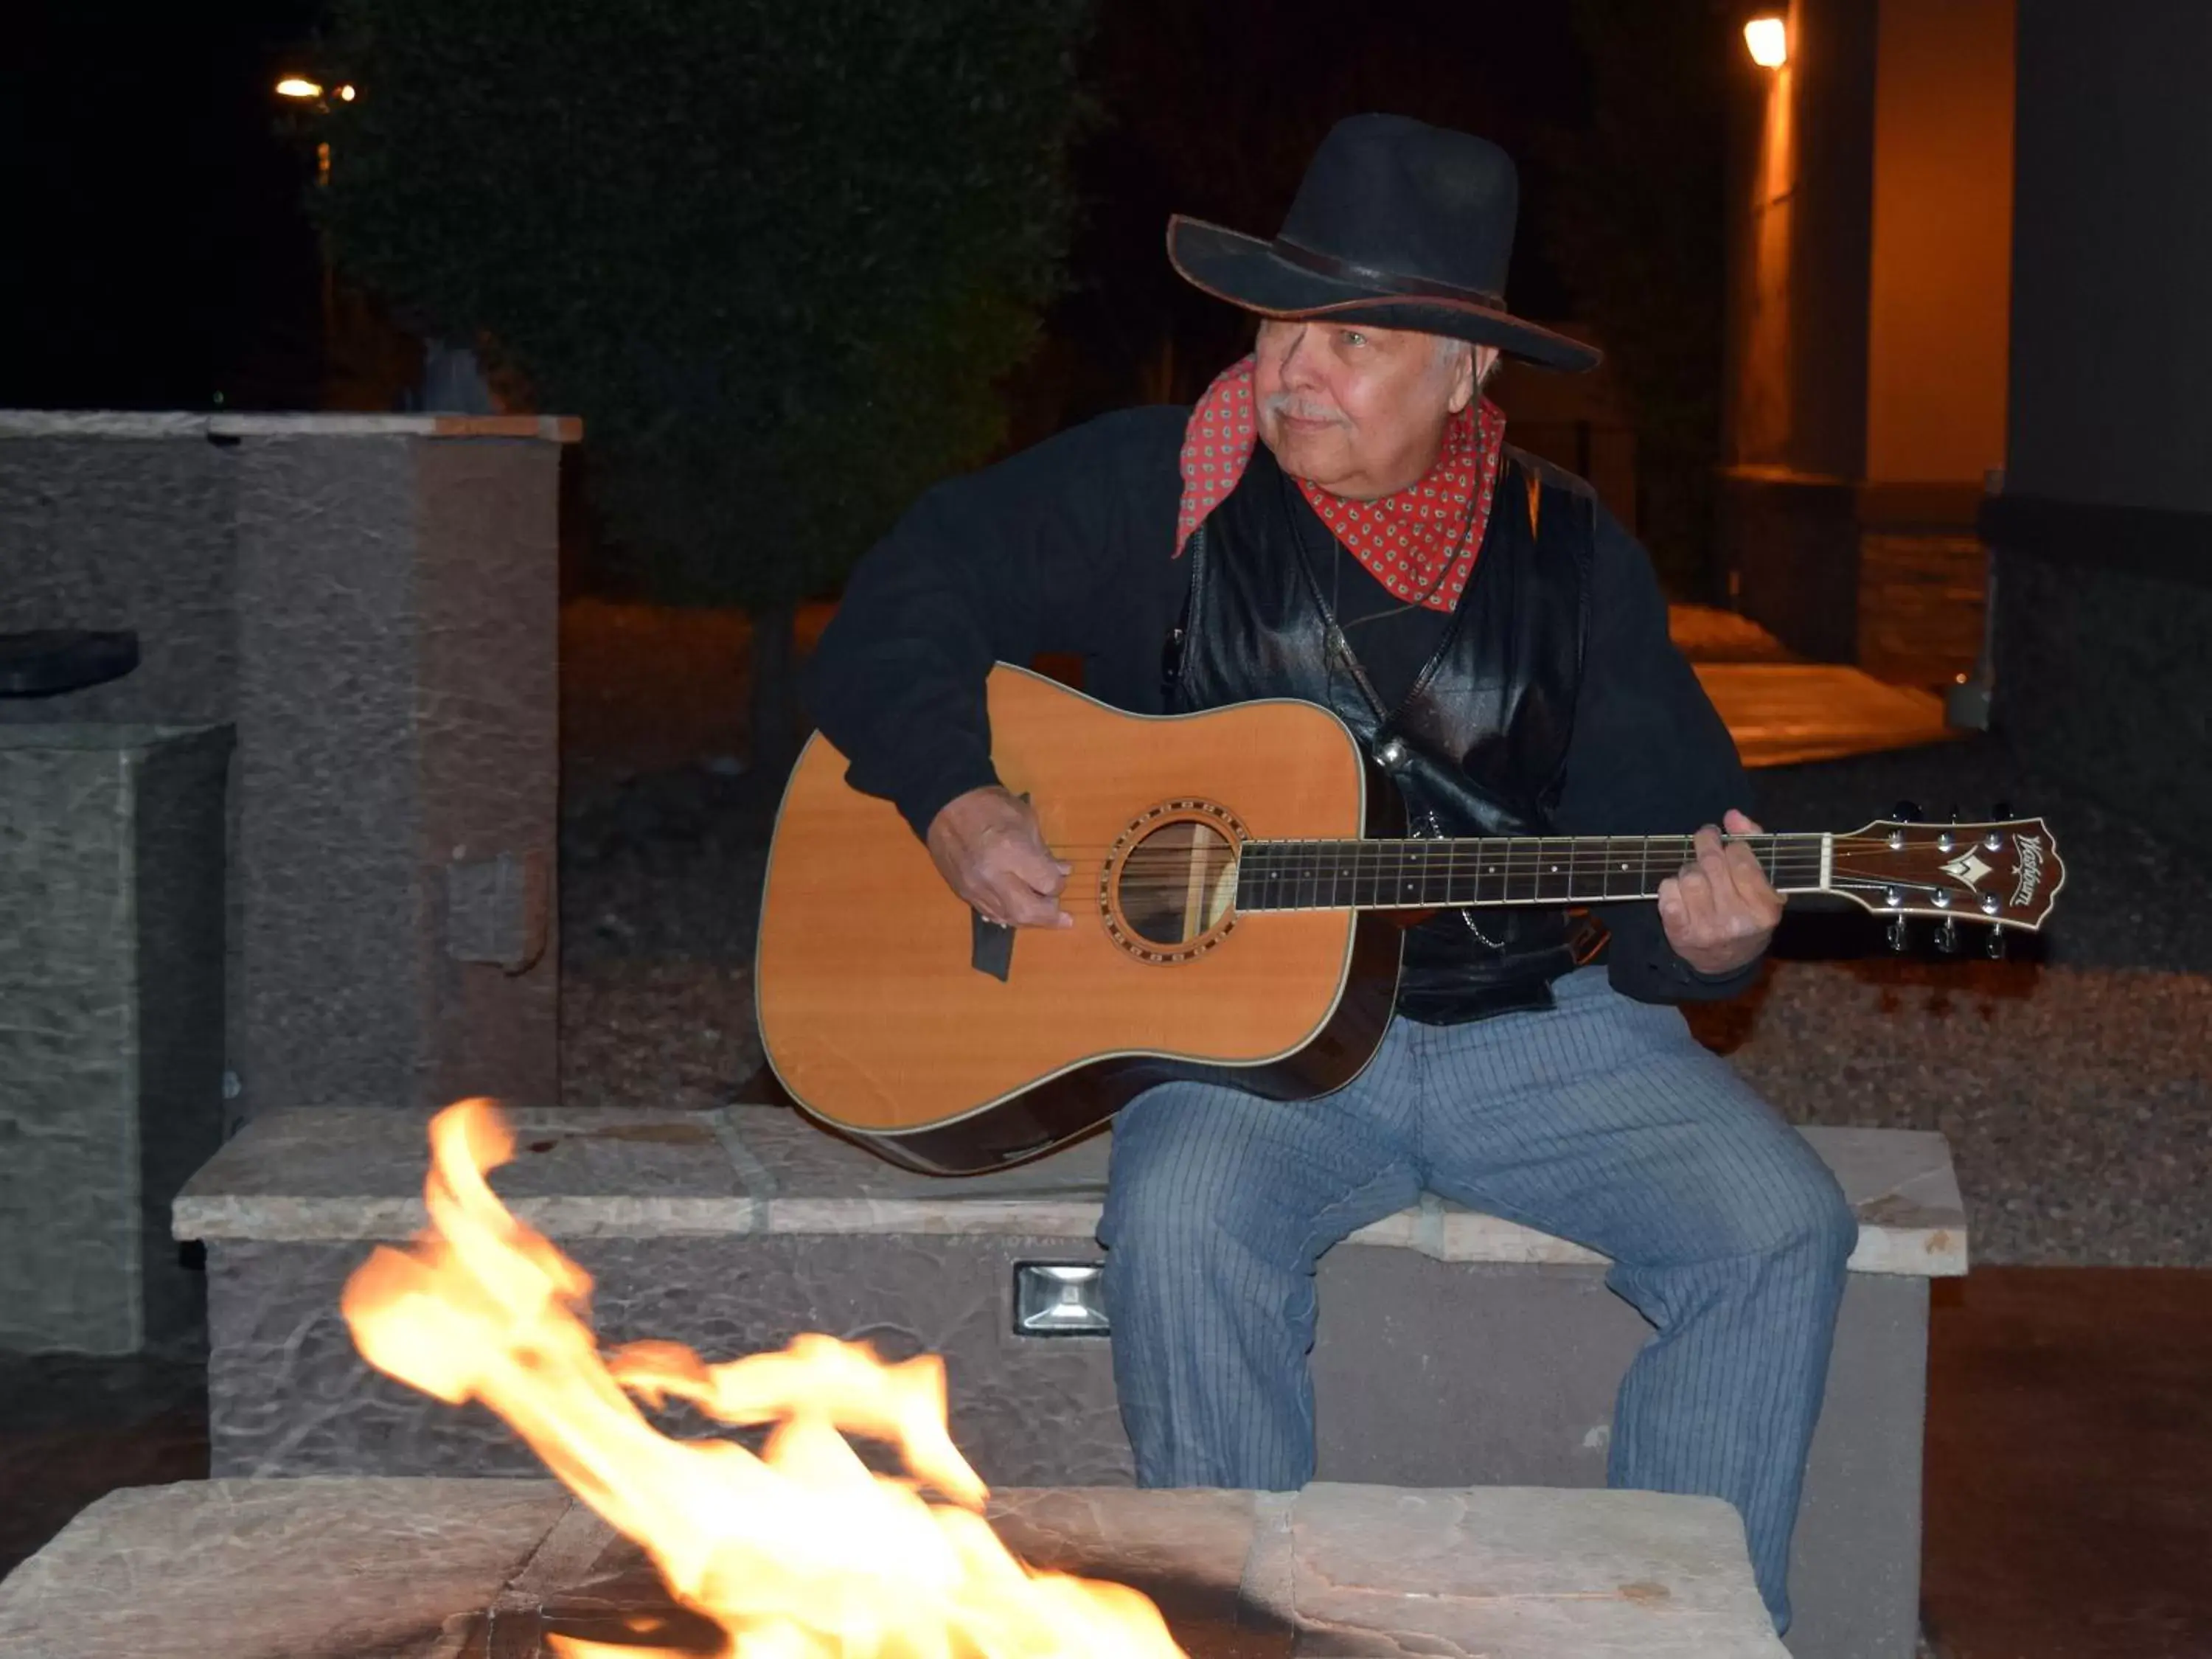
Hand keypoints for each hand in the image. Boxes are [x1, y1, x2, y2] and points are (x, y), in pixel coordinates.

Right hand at [925, 786, 1072, 928]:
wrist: (946, 805)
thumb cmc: (991, 805)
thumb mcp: (1026, 820)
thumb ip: (1044, 851)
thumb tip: (1063, 872)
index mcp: (1012, 851)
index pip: (1046, 884)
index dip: (1058, 884)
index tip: (1059, 877)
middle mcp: (993, 876)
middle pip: (1028, 911)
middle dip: (1049, 916)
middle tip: (1062, 915)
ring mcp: (975, 888)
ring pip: (1009, 918)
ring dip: (1030, 920)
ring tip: (1043, 915)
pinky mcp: (963, 893)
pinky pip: (990, 914)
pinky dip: (1008, 915)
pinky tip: (1018, 910)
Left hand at [1657, 808, 1783, 976]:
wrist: (1725, 962)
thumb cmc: (1746, 914)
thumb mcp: (1762, 884)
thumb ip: (1753, 843)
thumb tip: (1733, 815)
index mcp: (1764, 908)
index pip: (1741, 858)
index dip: (1731, 842)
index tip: (1726, 840)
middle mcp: (1737, 920)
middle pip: (1712, 863)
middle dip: (1705, 844)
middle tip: (1705, 838)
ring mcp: (1707, 928)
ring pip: (1688, 876)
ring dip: (1689, 868)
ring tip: (1696, 874)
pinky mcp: (1680, 933)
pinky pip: (1667, 893)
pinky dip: (1670, 886)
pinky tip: (1680, 892)